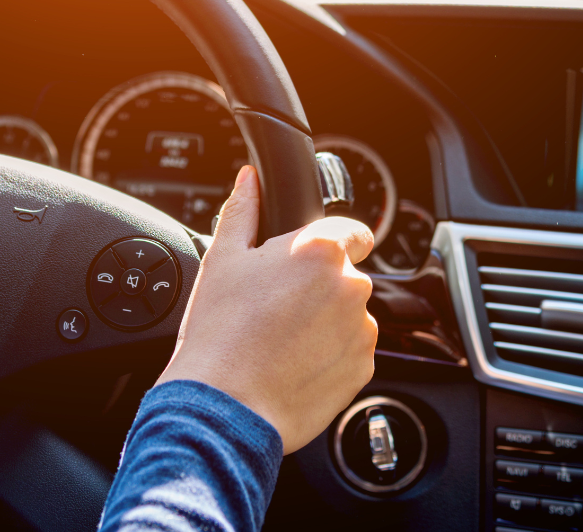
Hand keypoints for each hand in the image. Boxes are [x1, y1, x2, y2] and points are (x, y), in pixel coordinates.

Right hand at [155, 165, 376, 453]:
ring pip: (348, 313)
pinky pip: (350, 350)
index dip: (328, 241)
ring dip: (325, 320)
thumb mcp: (222, 258)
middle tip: (275, 304)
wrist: (225, 404)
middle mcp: (351, 286)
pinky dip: (328, 353)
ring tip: (280, 337)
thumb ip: (244, 210)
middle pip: (344, 274)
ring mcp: (362, 331)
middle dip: (317, 284)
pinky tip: (292, 361)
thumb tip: (250, 179)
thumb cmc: (220, 331)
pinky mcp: (363, 369)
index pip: (352, 230)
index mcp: (319, 250)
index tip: (306, 259)